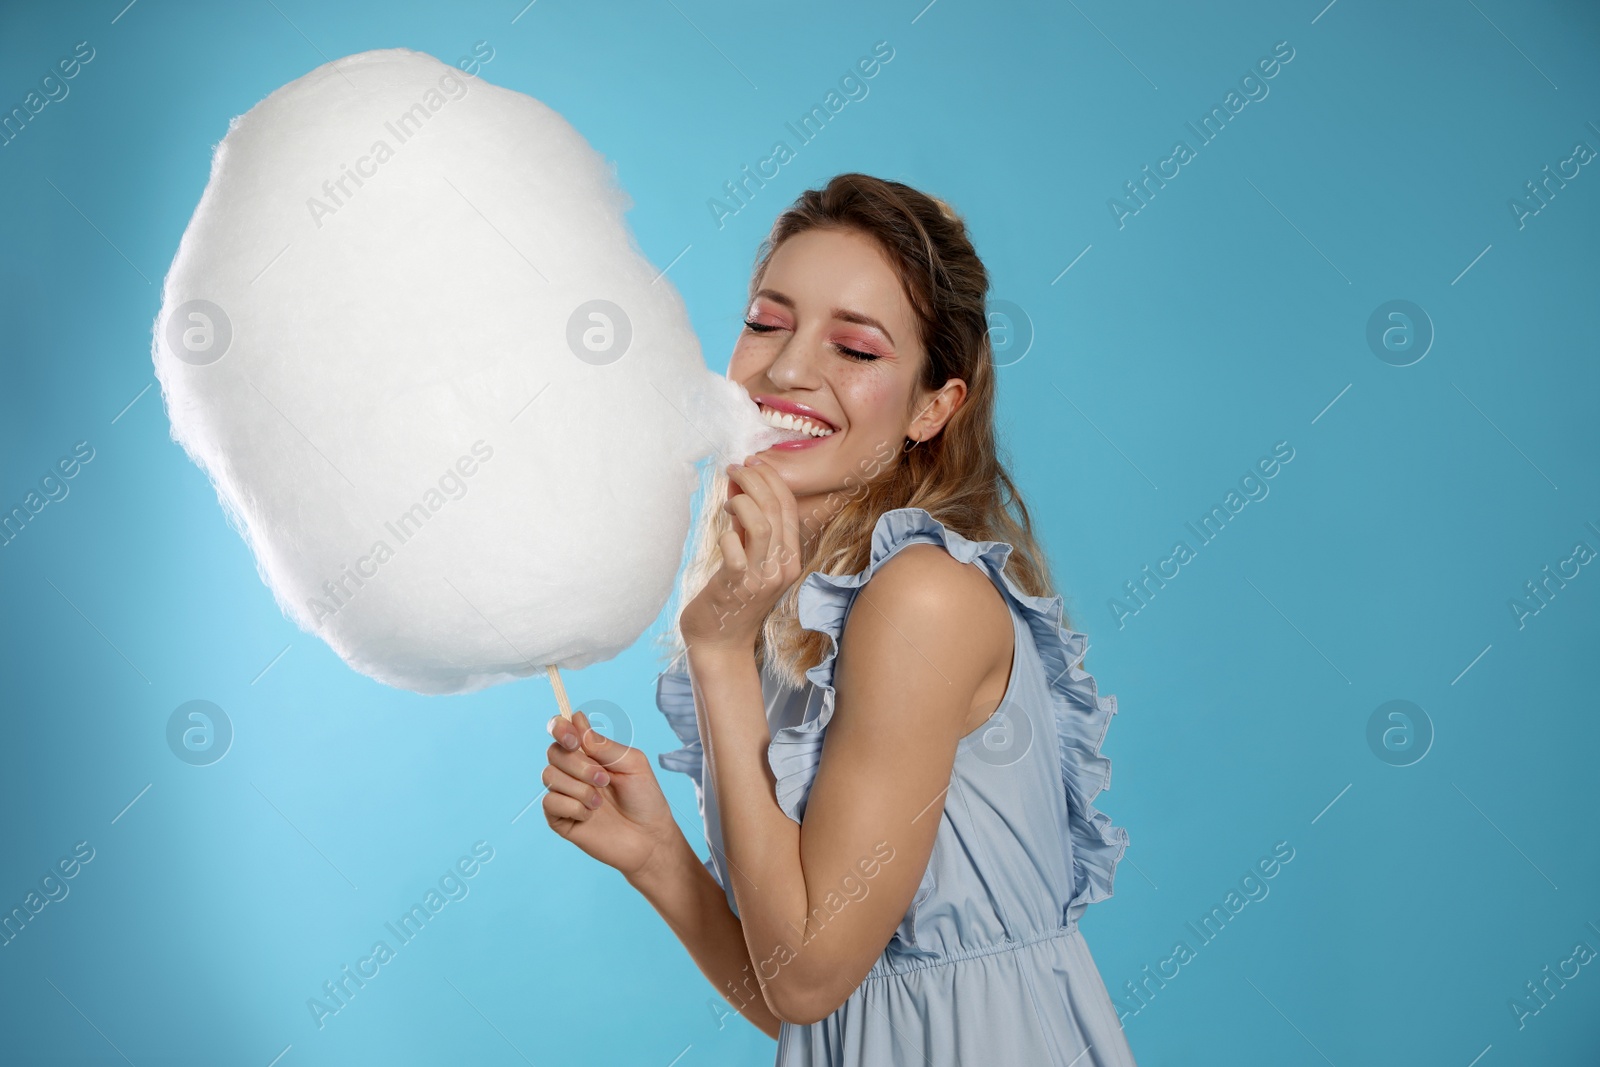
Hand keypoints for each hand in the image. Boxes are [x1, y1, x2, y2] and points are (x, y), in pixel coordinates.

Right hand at [542, 709, 680, 880]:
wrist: (648, 838)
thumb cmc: (645, 799)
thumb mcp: (632, 764)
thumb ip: (604, 745)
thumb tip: (577, 720)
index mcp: (590, 753)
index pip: (562, 731)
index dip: (560, 729)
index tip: (573, 738)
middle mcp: (573, 771)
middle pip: (554, 752)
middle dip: (579, 765)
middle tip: (604, 779)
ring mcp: (565, 794)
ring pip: (549, 776)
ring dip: (579, 788)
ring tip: (600, 802)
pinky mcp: (559, 817)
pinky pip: (550, 802)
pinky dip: (573, 807)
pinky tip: (589, 816)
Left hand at [678, 456, 800, 652]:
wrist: (721, 645)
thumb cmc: (731, 600)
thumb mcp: (749, 559)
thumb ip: (747, 526)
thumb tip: (738, 485)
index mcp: (790, 558)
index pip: (789, 507)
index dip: (771, 479)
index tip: (751, 463)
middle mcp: (783, 566)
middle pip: (777, 508)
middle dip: (754, 479)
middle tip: (734, 469)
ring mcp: (762, 577)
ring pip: (761, 522)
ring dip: (742, 500)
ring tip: (728, 500)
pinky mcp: (737, 585)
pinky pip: (735, 548)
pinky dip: (727, 534)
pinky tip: (721, 535)